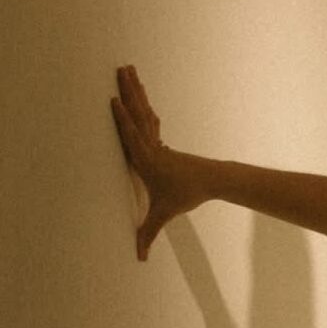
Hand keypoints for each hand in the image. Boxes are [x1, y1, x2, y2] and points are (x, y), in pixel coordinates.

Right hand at [109, 65, 207, 260]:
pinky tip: (139, 94)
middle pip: (138, 113)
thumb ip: (148, 234)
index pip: (132, 136)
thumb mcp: (164, 215)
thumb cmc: (186, 195)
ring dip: (136, 90)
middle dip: (129, 91)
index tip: (114, 100)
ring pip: (144, 111)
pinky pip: (148, 118)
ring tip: (128, 70)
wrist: (212, 180)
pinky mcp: (161, 140)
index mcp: (147, 160)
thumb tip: (139, 259)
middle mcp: (151, 146)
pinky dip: (141, 104)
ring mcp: (157, 141)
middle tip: (122, 68)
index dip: (122, 119)